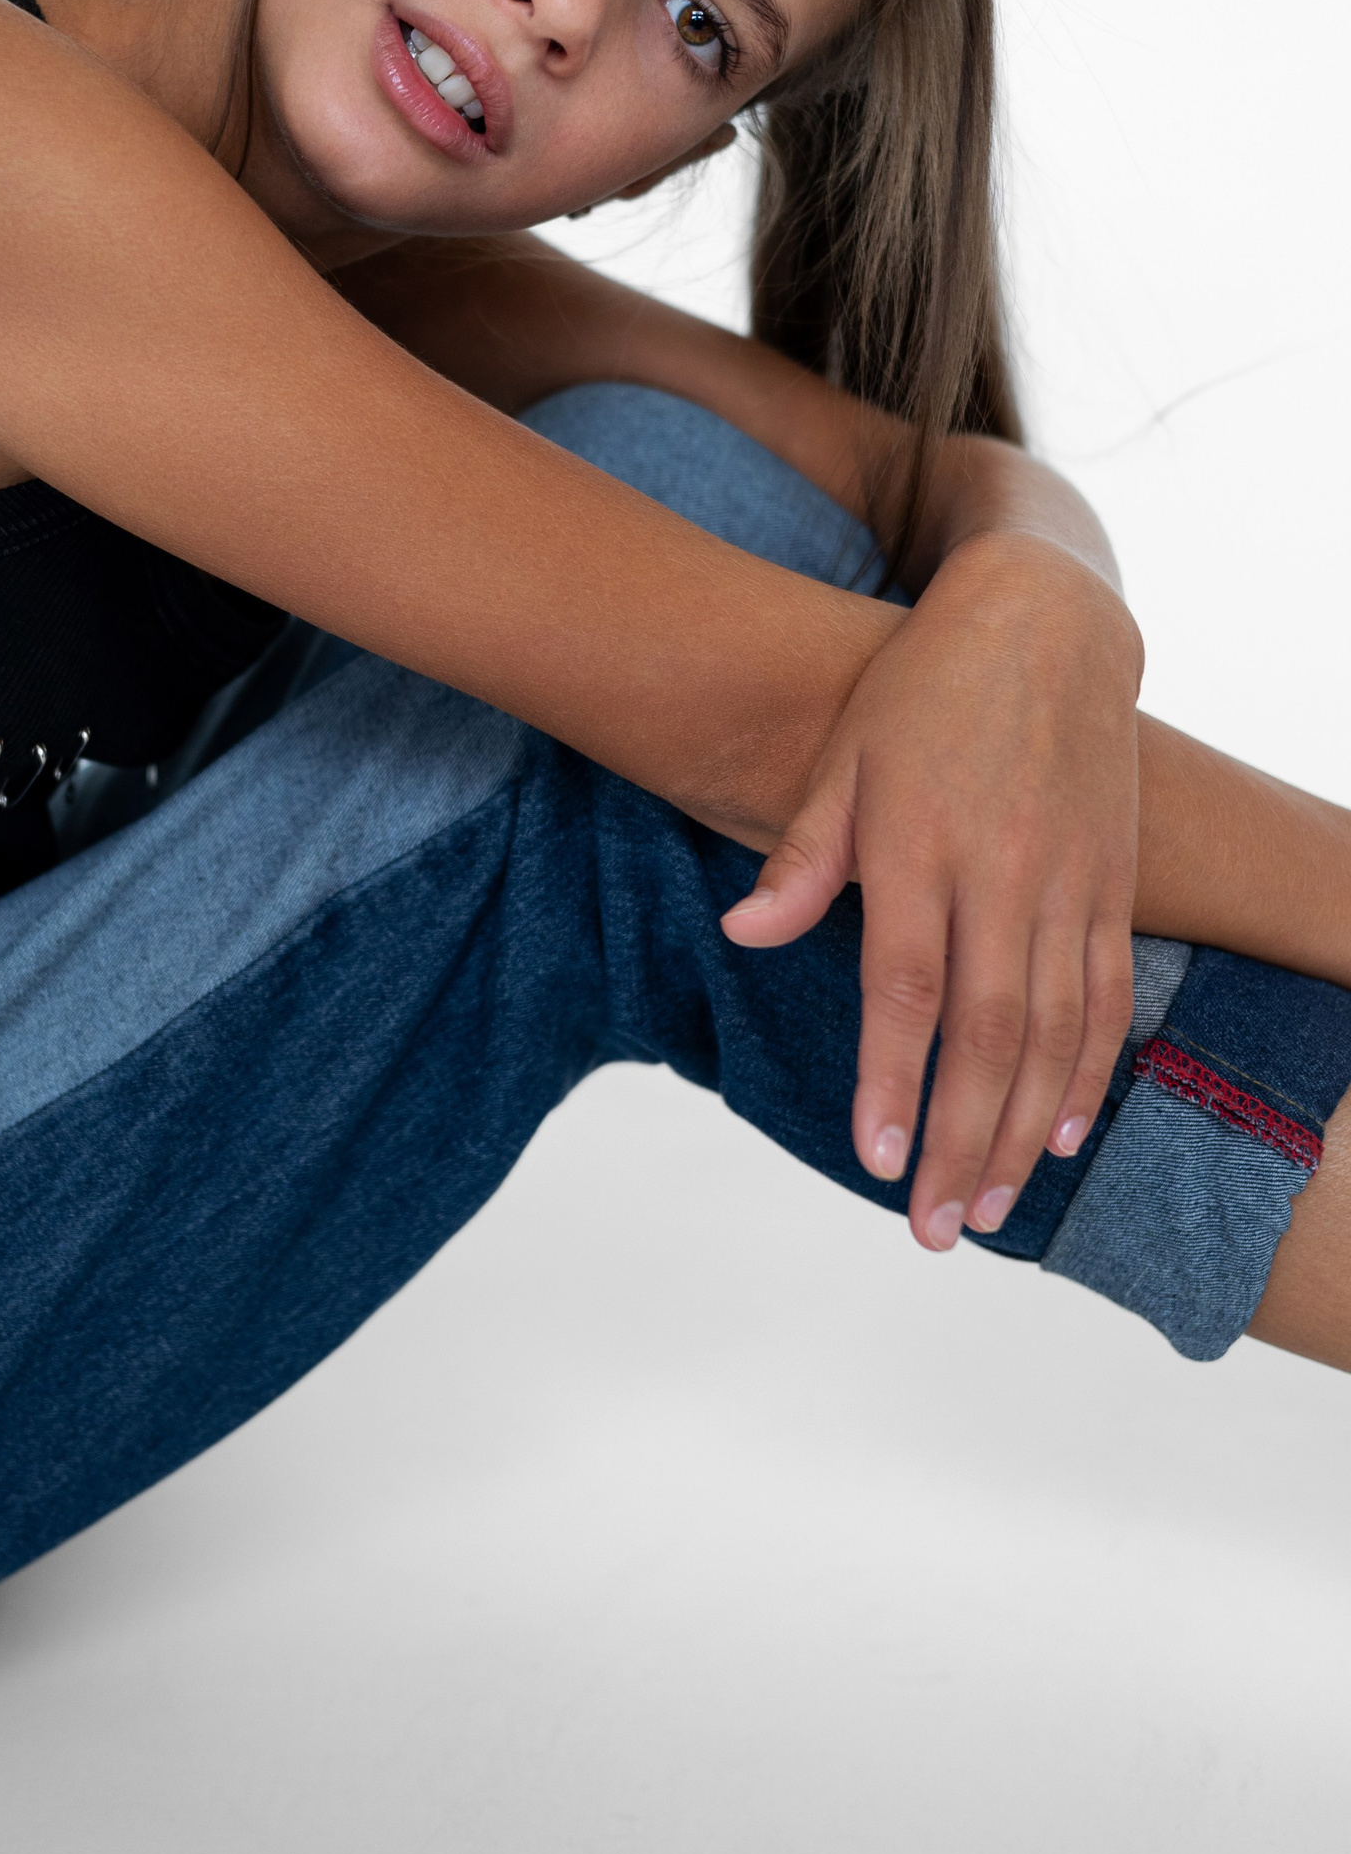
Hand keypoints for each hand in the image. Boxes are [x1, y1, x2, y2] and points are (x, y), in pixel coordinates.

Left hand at [720, 530, 1143, 1249]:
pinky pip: (1108, 996)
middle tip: (936, 1227)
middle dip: (962, 1139)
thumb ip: (802, 859)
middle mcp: (1002, 872)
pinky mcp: (1111, 885)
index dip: (893, 1079)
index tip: (877, 1158)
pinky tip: (1063, 1132)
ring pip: (1055, 1032)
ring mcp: (1068, 883)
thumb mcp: (841, 759)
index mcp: (920, 845)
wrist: (1045, 626)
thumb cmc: (921, 694)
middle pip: (987, 1032)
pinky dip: (1092, 1072)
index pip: (906, 988)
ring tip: (990, 1206)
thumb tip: (742, 934)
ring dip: (1024, 1129)